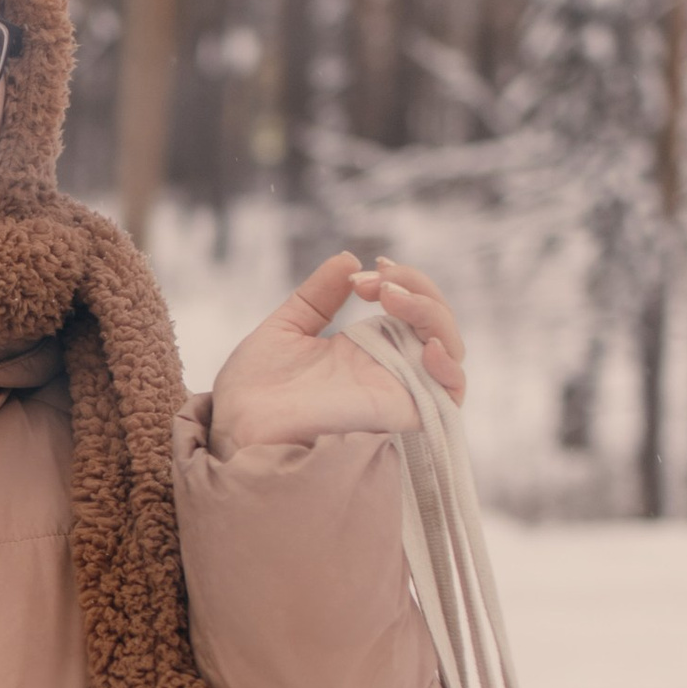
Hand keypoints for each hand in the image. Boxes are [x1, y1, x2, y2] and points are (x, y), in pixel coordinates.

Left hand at [208, 253, 468, 457]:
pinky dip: (450, 366)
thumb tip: (348, 257)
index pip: (412, 308)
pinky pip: (450, 395)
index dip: (404, 280)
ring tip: (389, 296)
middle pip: (437, 323)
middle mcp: (387, 369)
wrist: (236, 430)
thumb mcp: (286, 328)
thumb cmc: (253, 391)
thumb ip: (317, 297)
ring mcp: (397, 390)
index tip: (368, 268)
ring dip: (431, 313)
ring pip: (450, 350)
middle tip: (375, 280)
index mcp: (364, 349)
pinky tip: (427, 345)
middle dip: (417, 287)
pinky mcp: (400, 415)